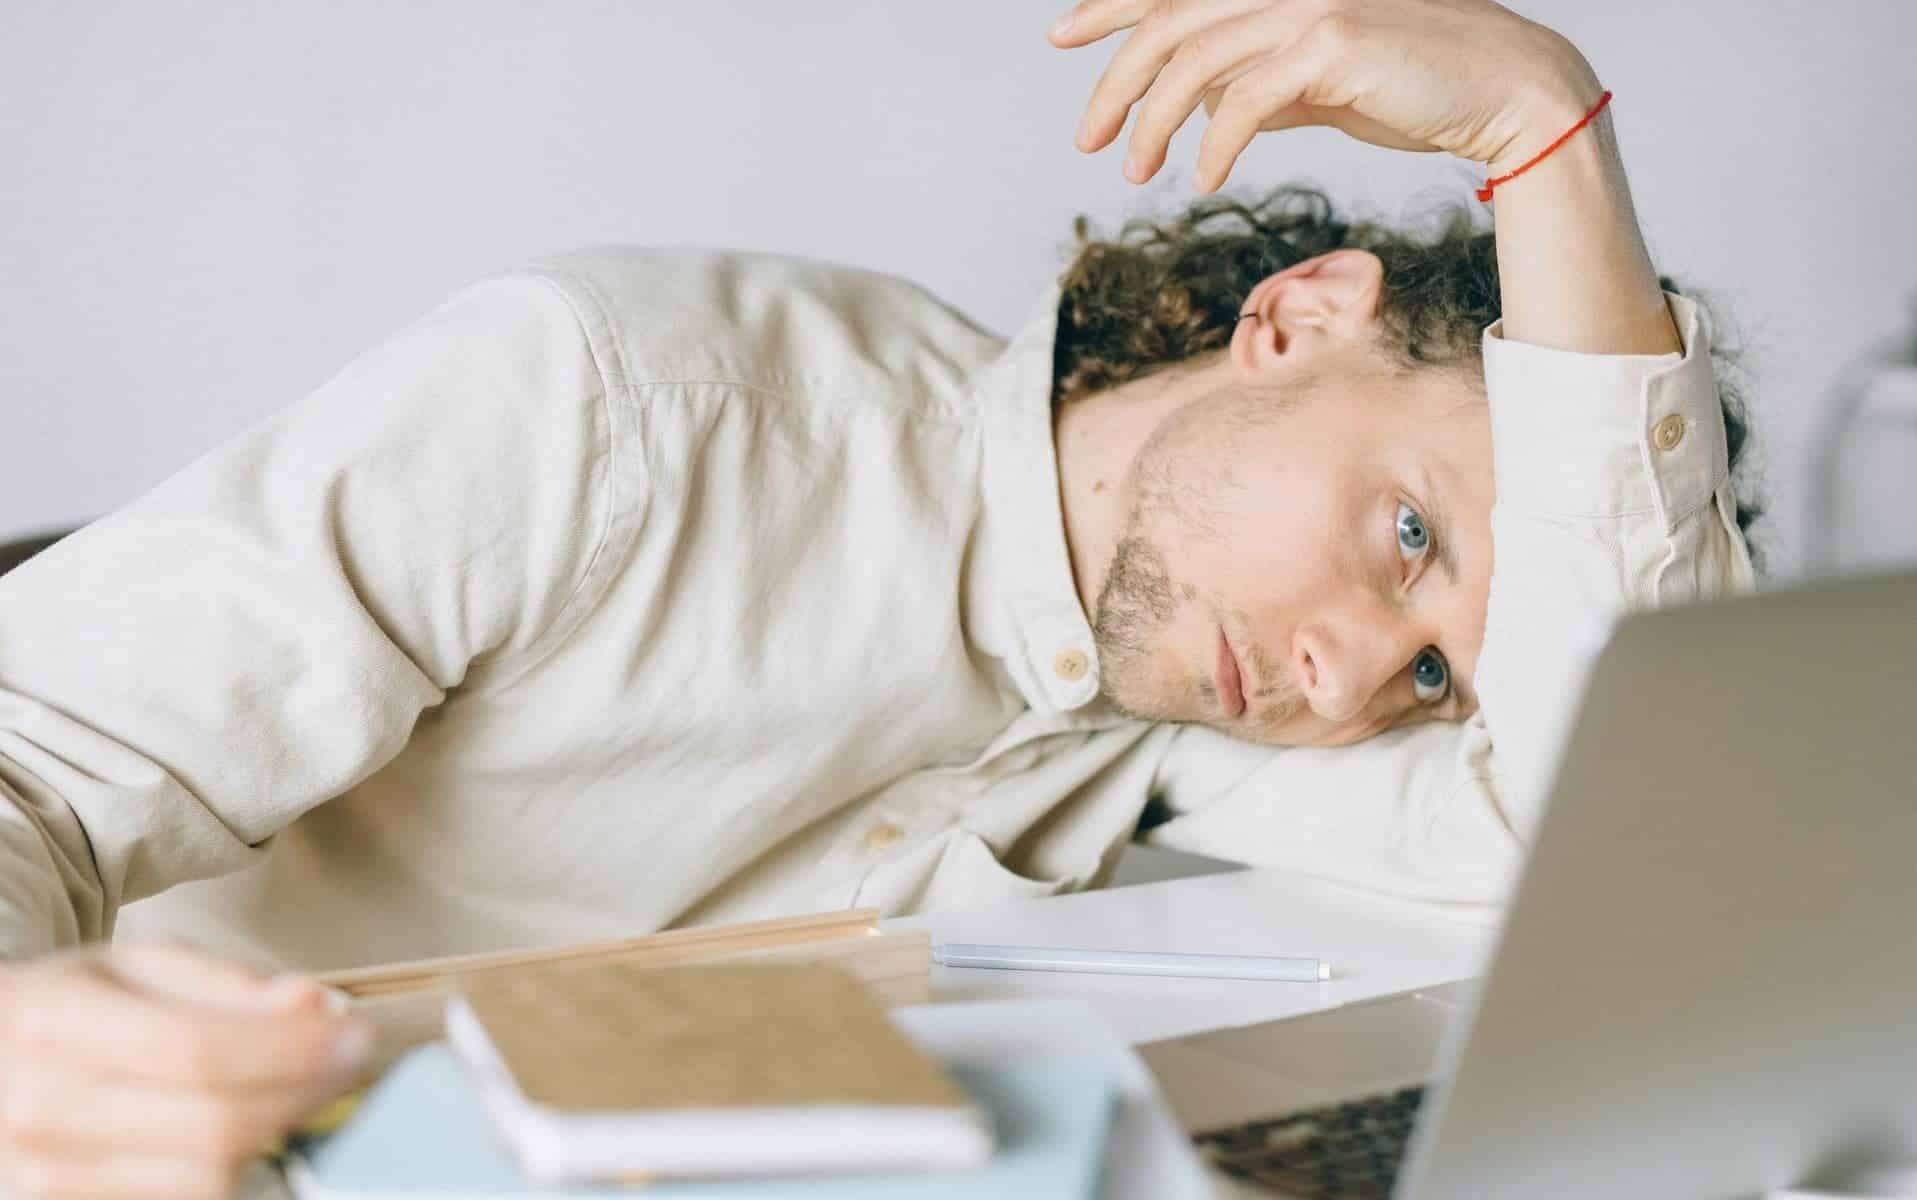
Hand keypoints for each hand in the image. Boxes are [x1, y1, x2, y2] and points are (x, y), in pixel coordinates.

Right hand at [0, 942, 370, 1198]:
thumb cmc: (62, 1010)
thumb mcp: (134, 967)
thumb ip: (229, 985)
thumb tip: (316, 1006)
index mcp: (56, 1024)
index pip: (198, 1051)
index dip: (292, 1050)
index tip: (354, 1035)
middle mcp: (43, 1108)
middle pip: (212, 1125)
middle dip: (304, 1093)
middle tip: (350, 1061)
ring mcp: (45, 1177)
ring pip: (204, 1179)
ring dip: (273, 1133)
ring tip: (294, 1089)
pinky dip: (229, 1167)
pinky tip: (242, 1126)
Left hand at [1048, 0, 1601, 191]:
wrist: (1504, 92)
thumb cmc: (1416, 90)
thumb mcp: (1322, 87)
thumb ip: (1266, 87)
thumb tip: (1210, 110)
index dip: (1111, 4)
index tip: (1062, 33)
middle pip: (1169, 23)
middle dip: (1114, 82)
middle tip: (1087, 140)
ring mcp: (1310, 2)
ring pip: (1195, 61)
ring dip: (1152, 122)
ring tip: (1134, 171)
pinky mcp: (1333, 42)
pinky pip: (1245, 99)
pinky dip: (1214, 143)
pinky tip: (1203, 179)